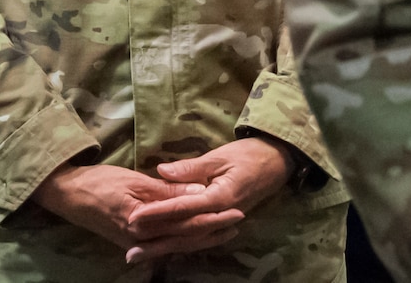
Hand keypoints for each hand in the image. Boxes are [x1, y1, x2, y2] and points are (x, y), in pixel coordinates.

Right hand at [34, 163, 240, 252]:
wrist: (68, 195)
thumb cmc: (100, 183)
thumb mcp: (135, 181)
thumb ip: (167, 190)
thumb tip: (199, 191)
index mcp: (144, 221)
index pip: (186, 221)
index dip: (213, 217)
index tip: (236, 210)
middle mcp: (142, 238)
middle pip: (184, 236)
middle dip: (213, 231)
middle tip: (238, 222)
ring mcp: (135, 242)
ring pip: (175, 243)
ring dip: (200, 239)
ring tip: (224, 233)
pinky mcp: (131, 241)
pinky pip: (163, 244)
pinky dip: (182, 241)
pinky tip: (194, 237)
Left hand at [122, 138, 292, 262]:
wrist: (279, 161)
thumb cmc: (251, 154)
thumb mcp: (221, 156)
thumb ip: (191, 168)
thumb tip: (161, 171)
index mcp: (220, 197)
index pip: (184, 208)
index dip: (158, 213)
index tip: (135, 217)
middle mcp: (221, 214)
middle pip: (185, 232)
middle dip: (157, 241)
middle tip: (130, 252)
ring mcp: (223, 221)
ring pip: (191, 239)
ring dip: (165, 247)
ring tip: (140, 255)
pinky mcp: (223, 221)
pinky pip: (199, 236)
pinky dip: (181, 243)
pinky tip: (165, 248)